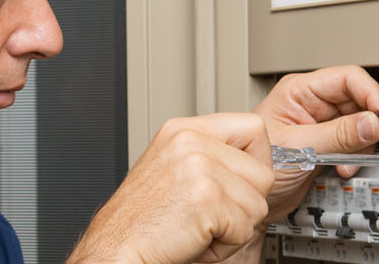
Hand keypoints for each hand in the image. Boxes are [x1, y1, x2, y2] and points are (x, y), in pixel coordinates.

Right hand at [68, 113, 275, 262]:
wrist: (115, 250)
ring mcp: (198, 167)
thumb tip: (256, 163)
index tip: (239, 185)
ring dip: (234, 228)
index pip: (253, 129)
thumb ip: (211, 158)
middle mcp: (190, 142)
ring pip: (258, 204)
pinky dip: (224, 246)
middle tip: (209, 215)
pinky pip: (245, 229)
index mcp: (183, 130)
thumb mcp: (173, 170)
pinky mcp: (206, 199)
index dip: (256, 164)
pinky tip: (195, 240)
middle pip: (263, 172)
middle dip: (245, 204)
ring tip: (198, 228)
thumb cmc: (141, 222)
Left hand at [253, 65, 378, 223]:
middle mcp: (312, 103)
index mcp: (300, 91)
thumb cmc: (252, 165)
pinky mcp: (327, 143)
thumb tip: (373, 123)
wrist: (248, 198)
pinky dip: (358, 156)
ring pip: (362, 123)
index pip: (349, 79)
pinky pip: (355, 143)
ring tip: (357, 161)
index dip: (373, 96)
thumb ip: (338, 135)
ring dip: (367, 144)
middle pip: (361, 101)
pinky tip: (347, 167)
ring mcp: (321, 123)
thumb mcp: (299, 149)